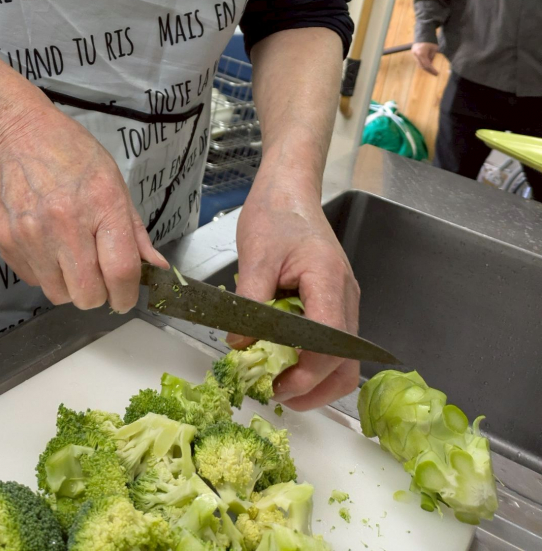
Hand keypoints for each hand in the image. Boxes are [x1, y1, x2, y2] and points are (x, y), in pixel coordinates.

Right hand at [0, 101, 167, 313]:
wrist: (17, 135)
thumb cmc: (72, 153)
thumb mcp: (113, 181)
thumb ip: (134, 230)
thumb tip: (157, 266)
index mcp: (101, 204)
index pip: (120, 271)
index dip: (127, 295)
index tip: (125, 297)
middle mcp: (65, 223)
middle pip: (88, 295)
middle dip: (98, 294)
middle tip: (97, 274)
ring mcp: (31, 235)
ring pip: (58, 295)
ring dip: (69, 285)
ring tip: (69, 256)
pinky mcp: (7, 242)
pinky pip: (33, 281)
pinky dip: (44, 272)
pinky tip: (46, 245)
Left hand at [230, 175, 359, 410]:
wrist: (290, 190)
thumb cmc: (275, 215)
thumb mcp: (255, 255)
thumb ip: (249, 302)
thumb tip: (239, 347)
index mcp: (328, 281)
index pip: (331, 344)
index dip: (308, 374)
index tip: (279, 387)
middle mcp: (346, 296)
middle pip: (347, 361)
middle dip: (317, 390)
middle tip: (279, 395)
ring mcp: (344, 300)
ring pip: (345, 358)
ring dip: (318, 380)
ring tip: (282, 386)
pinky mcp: (336, 301)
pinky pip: (335, 342)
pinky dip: (316, 362)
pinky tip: (287, 362)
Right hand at [411, 42, 439, 75]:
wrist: (423, 33)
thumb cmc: (430, 41)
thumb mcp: (434, 49)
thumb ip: (432, 57)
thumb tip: (430, 64)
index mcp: (421, 53)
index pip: (427, 65)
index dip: (432, 70)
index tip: (437, 74)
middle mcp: (416, 54)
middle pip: (422, 66)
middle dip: (429, 70)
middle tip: (435, 74)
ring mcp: (413, 53)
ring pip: (419, 64)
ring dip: (425, 67)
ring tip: (432, 70)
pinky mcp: (413, 52)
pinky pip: (418, 61)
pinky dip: (423, 63)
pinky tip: (428, 65)